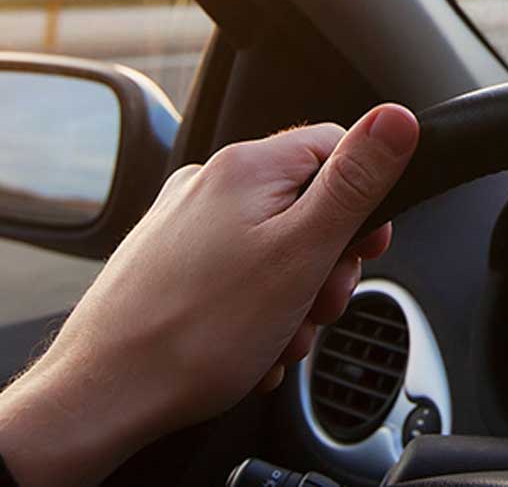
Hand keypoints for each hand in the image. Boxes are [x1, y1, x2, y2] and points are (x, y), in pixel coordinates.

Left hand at [0, 104, 418, 486]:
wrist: (104, 395)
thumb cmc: (198, 331)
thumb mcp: (303, 252)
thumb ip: (355, 183)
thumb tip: (396, 118)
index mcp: (246, 167)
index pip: (336, 148)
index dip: (365, 200)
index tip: (367, 248)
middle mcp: (210, 184)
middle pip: (308, 204)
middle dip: (327, 263)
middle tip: (318, 305)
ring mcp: (185, 224)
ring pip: (276, 247)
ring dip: (295, 296)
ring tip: (279, 337)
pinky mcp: (169, 262)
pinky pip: (239, 274)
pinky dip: (258, 310)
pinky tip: (253, 345)